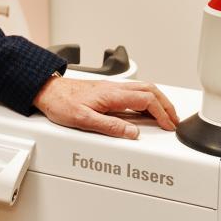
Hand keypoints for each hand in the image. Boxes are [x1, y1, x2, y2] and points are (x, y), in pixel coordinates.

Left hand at [32, 75, 179, 139]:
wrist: (47, 90)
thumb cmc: (61, 103)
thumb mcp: (83, 120)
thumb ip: (109, 126)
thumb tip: (132, 132)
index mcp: (111, 94)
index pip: (145, 100)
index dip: (161, 113)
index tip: (168, 125)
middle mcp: (113, 88)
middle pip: (149, 90)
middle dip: (166, 105)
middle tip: (174, 120)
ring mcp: (110, 87)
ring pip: (142, 88)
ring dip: (158, 100)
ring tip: (165, 114)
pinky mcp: (106, 90)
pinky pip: (133, 91)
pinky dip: (147, 99)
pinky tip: (145, 108)